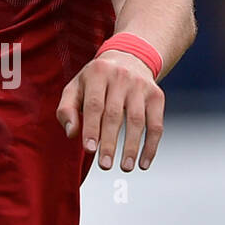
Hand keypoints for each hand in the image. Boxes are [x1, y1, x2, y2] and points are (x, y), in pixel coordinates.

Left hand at [57, 49, 163, 171]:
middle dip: (109, 142)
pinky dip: (151, 146)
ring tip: (124, 167)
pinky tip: (143, 162)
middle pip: (115, 114)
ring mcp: (141, 86)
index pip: (94, 104)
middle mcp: (120, 77)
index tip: (89, 150)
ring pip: (137, 121)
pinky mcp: (157, 96)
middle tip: (104, 165)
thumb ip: (67, 109)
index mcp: (97, 73)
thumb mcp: (76, 87)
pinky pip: (156, 124)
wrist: (128, 58)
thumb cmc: (95, 80)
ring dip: (131, 147)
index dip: (91, 128)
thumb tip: (72, 134)